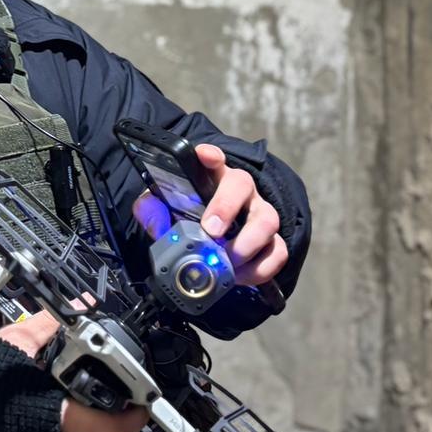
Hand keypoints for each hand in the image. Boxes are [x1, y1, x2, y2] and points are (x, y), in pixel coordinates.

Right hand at [0, 310, 148, 431]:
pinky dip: (68, 428)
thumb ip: (53, 325)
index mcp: (62, 418)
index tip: (142, 400)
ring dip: (88, 422)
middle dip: (110, 414)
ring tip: (78, 395)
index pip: (114, 430)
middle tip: (113, 392)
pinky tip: (56, 407)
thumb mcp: (19, 342)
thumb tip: (80, 306)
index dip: (135, 416)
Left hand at [132, 143, 287, 286]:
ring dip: (246, 245)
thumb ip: (154, 211)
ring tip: (226, 262)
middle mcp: (241, 191)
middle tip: (211, 232)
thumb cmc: (191, 219)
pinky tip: (238, 276)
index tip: (204, 156)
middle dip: (226, 207)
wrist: (215, 244)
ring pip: (268, 220)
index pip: (213, 158)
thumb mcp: (167, 212)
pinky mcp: (273, 242)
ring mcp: (260, 214)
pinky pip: (278, 253)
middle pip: (242, 184)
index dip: (210, 155)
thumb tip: (153, 218)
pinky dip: (259, 269)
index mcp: (212, 177)